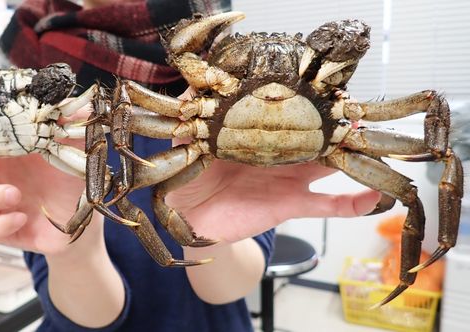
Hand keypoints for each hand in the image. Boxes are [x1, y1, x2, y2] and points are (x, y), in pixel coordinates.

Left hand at [167, 88, 381, 243]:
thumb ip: (194, 110)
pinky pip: (326, 206)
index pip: (287, 114)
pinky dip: (351, 204)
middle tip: (355, 109)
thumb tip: (198, 80)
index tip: (323, 85)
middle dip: (334, 123)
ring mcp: (288, 179)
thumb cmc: (192, 175)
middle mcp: (278, 154)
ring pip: (328, 165)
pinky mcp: (290, 204)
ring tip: (373, 142)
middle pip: (314, 136)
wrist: (192, 217)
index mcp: (258, 135)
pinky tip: (376, 198)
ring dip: (351, 155)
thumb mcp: (189, 138)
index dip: (304, 101)